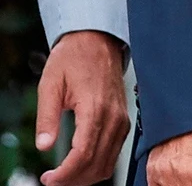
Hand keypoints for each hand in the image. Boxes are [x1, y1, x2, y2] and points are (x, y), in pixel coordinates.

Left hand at [36, 30, 128, 185]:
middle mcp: (114, 116)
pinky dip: (98, 164)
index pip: (84, 153)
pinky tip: (80, 164)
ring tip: (64, 175)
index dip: (65, 173)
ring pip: (109, 161)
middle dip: (74, 179)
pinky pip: (114, 151)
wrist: (97, 41)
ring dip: (86, 175)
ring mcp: (122, 119)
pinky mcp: (124, 119)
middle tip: (52, 180)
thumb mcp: (50, 85)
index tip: (48, 179)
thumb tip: (44, 146)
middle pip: (98, 163)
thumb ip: (47, 118)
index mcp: (95, 108)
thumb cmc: (73, 58)